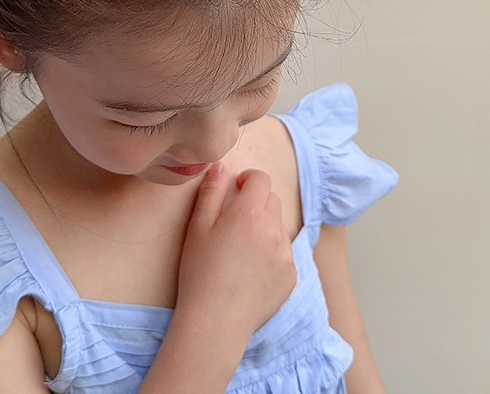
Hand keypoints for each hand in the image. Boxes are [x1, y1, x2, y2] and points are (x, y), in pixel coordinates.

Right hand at [174, 163, 296, 347]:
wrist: (215, 321)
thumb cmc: (200, 272)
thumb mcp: (197, 227)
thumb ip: (211, 192)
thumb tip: (220, 167)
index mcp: (249, 213)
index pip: (260, 179)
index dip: (248, 179)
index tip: (237, 188)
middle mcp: (273, 229)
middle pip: (272, 200)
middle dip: (257, 203)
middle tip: (235, 222)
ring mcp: (286, 253)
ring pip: (279, 226)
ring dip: (265, 228)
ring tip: (241, 251)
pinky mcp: (291, 275)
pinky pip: (284, 253)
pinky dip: (271, 254)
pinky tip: (251, 271)